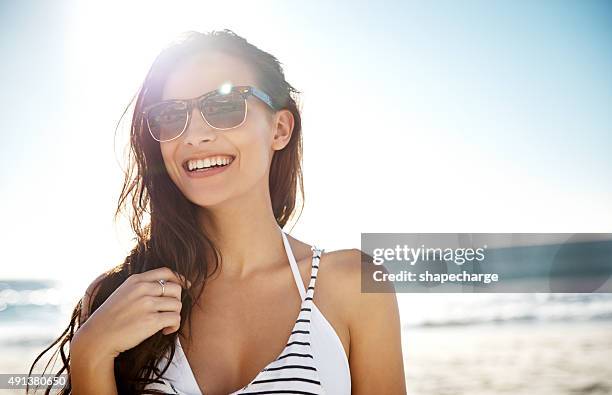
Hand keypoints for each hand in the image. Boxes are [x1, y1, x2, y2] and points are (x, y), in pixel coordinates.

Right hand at [73, 267, 189, 358]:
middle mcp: (143, 289)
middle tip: (169, 312)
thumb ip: (141, 287)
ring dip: (175, 315)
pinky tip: (165, 331)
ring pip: (177, 304)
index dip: (180, 279)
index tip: (185, 286)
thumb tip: (165, 287)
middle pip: (176, 289)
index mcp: (136, 280)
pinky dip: (174, 326)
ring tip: (165, 324)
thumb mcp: (123, 293)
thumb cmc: (110, 318)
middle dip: (177, 301)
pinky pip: (175, 319)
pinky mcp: (151, 320)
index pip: (167, 272)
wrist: (97, 337)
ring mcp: (147, 304)